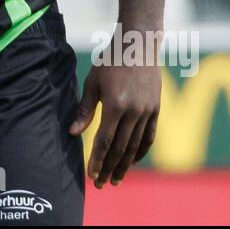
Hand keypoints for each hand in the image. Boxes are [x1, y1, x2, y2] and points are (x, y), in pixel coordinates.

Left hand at [69, 55, 161, 186]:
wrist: (139, 44)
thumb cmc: (110, 60)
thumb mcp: (93, 82)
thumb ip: (85, 110)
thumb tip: (73, 133)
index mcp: (116, 105)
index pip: (105, 141)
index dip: (97, 160)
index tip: (91, 175)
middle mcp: (134, 111)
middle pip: (121, 149)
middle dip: (109, 168)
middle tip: (101, 184)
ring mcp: (148, 111)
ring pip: (136, 146)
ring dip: (125, 165)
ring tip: (116, 179)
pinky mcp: (157, 109)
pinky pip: (149, 136)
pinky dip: (140, 151)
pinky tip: (131, 161)